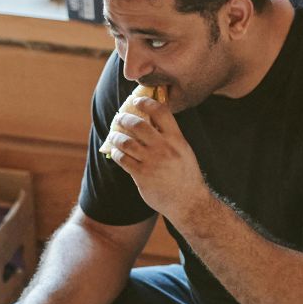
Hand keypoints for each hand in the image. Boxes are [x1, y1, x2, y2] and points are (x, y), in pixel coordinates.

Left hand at [106, 96, 209, 223]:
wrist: (189, 202)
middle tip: (120, 118)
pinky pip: (123, 159)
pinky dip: (117, 153)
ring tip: (113, 135)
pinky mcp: (142, 176)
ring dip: (116, 136)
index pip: (160, 111)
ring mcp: (152, 162)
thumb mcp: (184, 151)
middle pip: (138, 124)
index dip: (146, 102)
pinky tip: (117, 152)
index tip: (137, 101)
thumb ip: (170, 136)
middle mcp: (164, 148)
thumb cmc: (186, 175)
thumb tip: (153, 120)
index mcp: (176, 139)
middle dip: (124, 118)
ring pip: (126, 142)